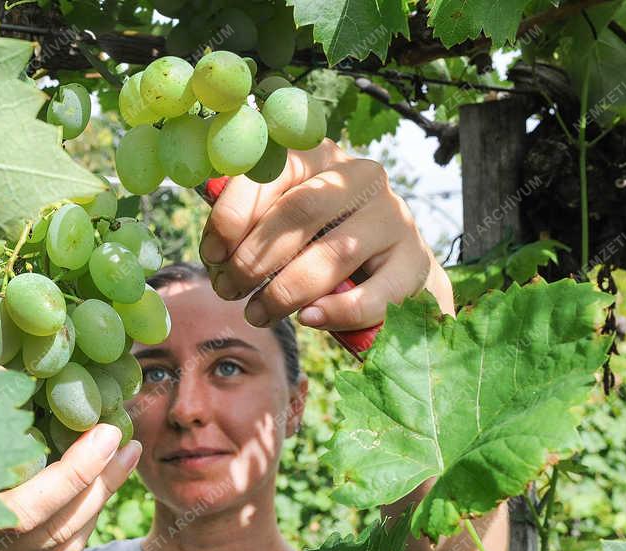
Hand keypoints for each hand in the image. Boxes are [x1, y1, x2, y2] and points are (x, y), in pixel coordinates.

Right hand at [0, 423, 140, 550]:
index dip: (74, 472)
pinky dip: (88, 519)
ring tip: (125, 458)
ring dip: (102, 497)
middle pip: (62, 525)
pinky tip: (101, 490)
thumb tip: (0, 367)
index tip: (106, 433)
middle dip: (102, 481)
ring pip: (69, 540)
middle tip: (127, 438)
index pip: (32, 509)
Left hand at [198, 140, 454, 328]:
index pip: (271, 172)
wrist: (390, 268)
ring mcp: (394, 218)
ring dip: (285, 292)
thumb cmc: (319, 240)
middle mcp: (361, 177)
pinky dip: (336, 312)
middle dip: (254, 259)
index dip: (233, 215)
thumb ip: (252, 221)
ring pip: (333, 254)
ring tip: (257, 314)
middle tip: (228, 291)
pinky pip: (372, 294)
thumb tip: (215, 249)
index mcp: (319, 156)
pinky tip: (308, 319)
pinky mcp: (413, 263)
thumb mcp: (284, 220)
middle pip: (299, 212)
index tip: (211, 255)